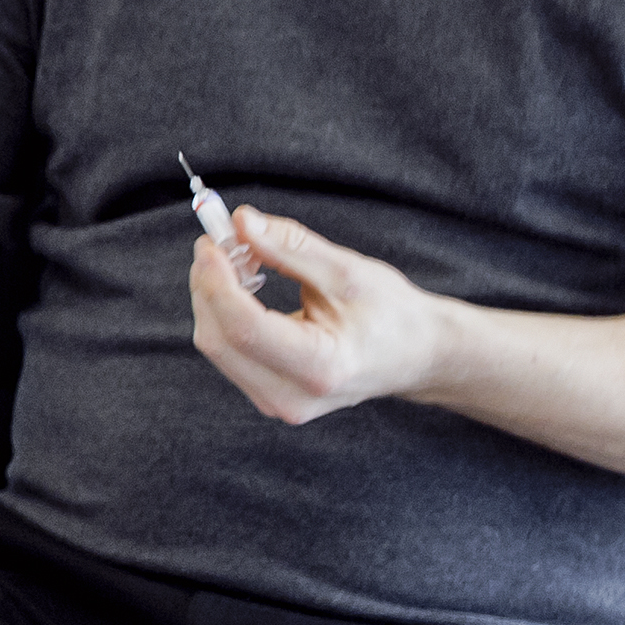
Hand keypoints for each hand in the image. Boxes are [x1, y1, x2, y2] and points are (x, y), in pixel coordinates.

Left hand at [188, 205, 455, 423]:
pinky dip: (224, 314)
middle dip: (209, 285)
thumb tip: (241, 221)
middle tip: (219, 241)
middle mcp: (293, 397)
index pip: (245, 328)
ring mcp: (277, 403)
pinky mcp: (268, 396)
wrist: (415, 356)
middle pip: (220, 340)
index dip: (218, 283)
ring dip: (214, 297)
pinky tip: (243, 287)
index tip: (211, 243)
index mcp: (322, 367)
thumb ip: (291, 247)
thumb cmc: (391, 313)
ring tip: (240, 260)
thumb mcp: (347, 271)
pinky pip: (228, 352)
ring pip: (217, 346)